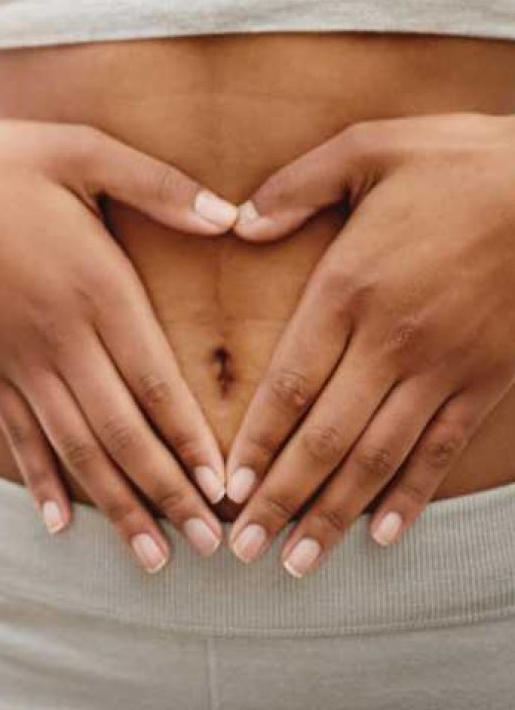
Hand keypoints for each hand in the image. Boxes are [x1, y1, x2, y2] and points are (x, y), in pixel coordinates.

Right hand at [0, 118, 237, 572]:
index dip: (192, 439)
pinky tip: (58, 525)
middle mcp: (62, 336)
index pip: (156, 380)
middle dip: (169, 493)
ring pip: (76, 447)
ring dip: (117, 505)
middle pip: (124, 431)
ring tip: (154, 558)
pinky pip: (18, 435)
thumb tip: (229, 216)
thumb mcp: (83, 150)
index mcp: (97, 286)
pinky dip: (40, 481)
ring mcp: (19, 358)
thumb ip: (158, 184)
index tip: (225, 488)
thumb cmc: (0, 163)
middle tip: (211, 546)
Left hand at [223, 112, 514, 576]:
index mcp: (349, 288)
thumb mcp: (366, 148)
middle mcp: (391, 341)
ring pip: (377, 458)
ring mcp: (442, 367)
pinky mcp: (486, 380)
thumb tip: (237, 222)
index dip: (255, 443)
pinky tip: (384, 535)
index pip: (288, 385)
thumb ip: (294, 187)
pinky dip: (411, 495)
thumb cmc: (459, 159)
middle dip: (279, 499)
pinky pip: (441, 450)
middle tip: (241, 550)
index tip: (224, 487)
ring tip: (295, 562)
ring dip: (333, 514)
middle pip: (323, 438)